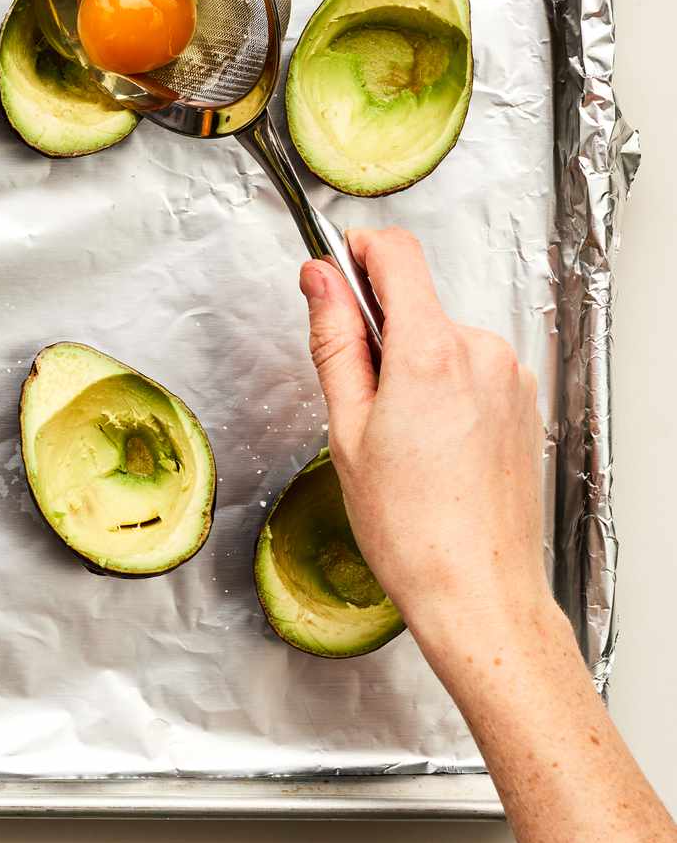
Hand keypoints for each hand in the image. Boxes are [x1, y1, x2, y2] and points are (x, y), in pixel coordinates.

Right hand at [299, 228, 550, 654]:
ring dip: (409, 366)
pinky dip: (440, 390)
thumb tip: (320, 280)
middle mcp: (480, 353)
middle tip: (354, 402)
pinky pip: (468, 370)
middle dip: (376, 333)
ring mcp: (509, 377)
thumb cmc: (410, 527)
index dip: (357, 251)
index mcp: (430, 353)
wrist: (478, 590)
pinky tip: (429, 448)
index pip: (397, 255)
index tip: (333, 268)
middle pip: (415, 304)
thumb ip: (334, 341)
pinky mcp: (522, 402)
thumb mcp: (346, 428)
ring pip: (440, 340)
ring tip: (396, 439)